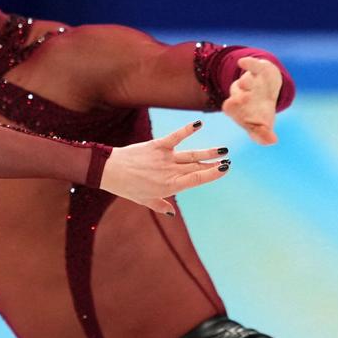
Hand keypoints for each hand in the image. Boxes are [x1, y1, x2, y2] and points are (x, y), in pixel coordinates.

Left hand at [100, 120, 228, 214]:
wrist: (110, 171)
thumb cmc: (127, 187)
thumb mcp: (144, 200)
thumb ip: (160, 205)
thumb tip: (172, 213)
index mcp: (170, 186)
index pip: (197, 179)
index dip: (212, 174)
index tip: (224, 169)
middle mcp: (170, 172)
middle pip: (197, 166)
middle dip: (213, 164)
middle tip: (227, 160)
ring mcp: (165, 158)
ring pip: (192, 154)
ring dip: (208, 152)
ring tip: (223, 150)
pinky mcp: (157, 145)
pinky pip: (176, 137)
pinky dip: (187, 130)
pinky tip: (199, 124)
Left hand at [222, 56, 280, 144]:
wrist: (266, 89)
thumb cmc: (260, 112)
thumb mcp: (262, 126)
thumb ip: (263, 135)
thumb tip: (271, 141)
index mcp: (234, 107)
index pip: (231, 110)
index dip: (235, 115)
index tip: (250, 127)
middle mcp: (240, 94)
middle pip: (237, 98)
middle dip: (240, 99)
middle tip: (243, 100)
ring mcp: (250, 82)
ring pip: (245, 83)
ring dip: (246, 83)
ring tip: (245, 84)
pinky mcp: (260, 71)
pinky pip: (253, 66)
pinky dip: (249, 63)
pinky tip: (242, 61)